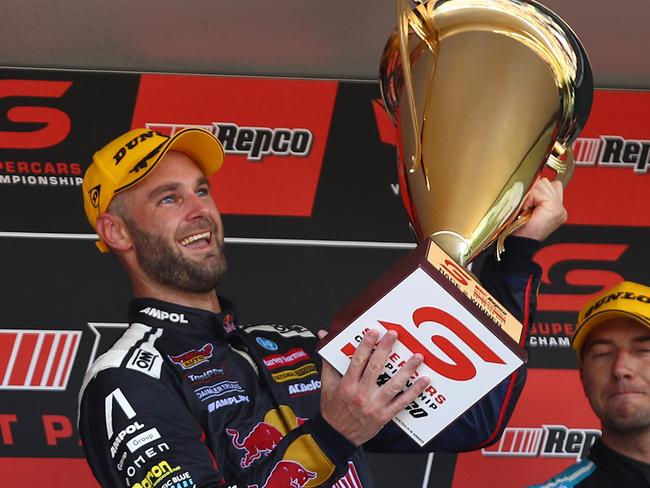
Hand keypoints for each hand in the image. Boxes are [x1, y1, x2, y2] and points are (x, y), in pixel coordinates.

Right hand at [318, 329, 429, 445]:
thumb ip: (328, 359)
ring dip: (408, 370)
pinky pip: (402, 402)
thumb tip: (324, 335)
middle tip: (394, 334)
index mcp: (347, 385)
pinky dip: (414, 391)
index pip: (357, 360)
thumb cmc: (333, 409)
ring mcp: (375, 405)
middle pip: (376, 368)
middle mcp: (361, 394)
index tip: (374, 332)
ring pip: (394, 384)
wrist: (337, 435)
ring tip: (417, 357)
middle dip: (386, 349)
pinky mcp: (384, 416)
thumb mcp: (327, 384)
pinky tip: (424, 381)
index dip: (366, 345)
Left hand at [512, 177, 566, 240]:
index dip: (533, 191)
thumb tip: (532, 178)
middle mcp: (560, 208)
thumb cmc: (518, 230)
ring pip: (543, 184)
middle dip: (532, 191)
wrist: (519, 246)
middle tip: (525, 207)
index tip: (526, 204)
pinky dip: (529, 198)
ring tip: (526, 209)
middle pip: (546, 182)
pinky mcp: (554, 210)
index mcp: (556, 207)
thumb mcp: (528, 208)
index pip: (549, 184)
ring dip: (530, 194)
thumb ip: (534, 193)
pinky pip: (539, 191)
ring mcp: (559, 209)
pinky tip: (526, 210)